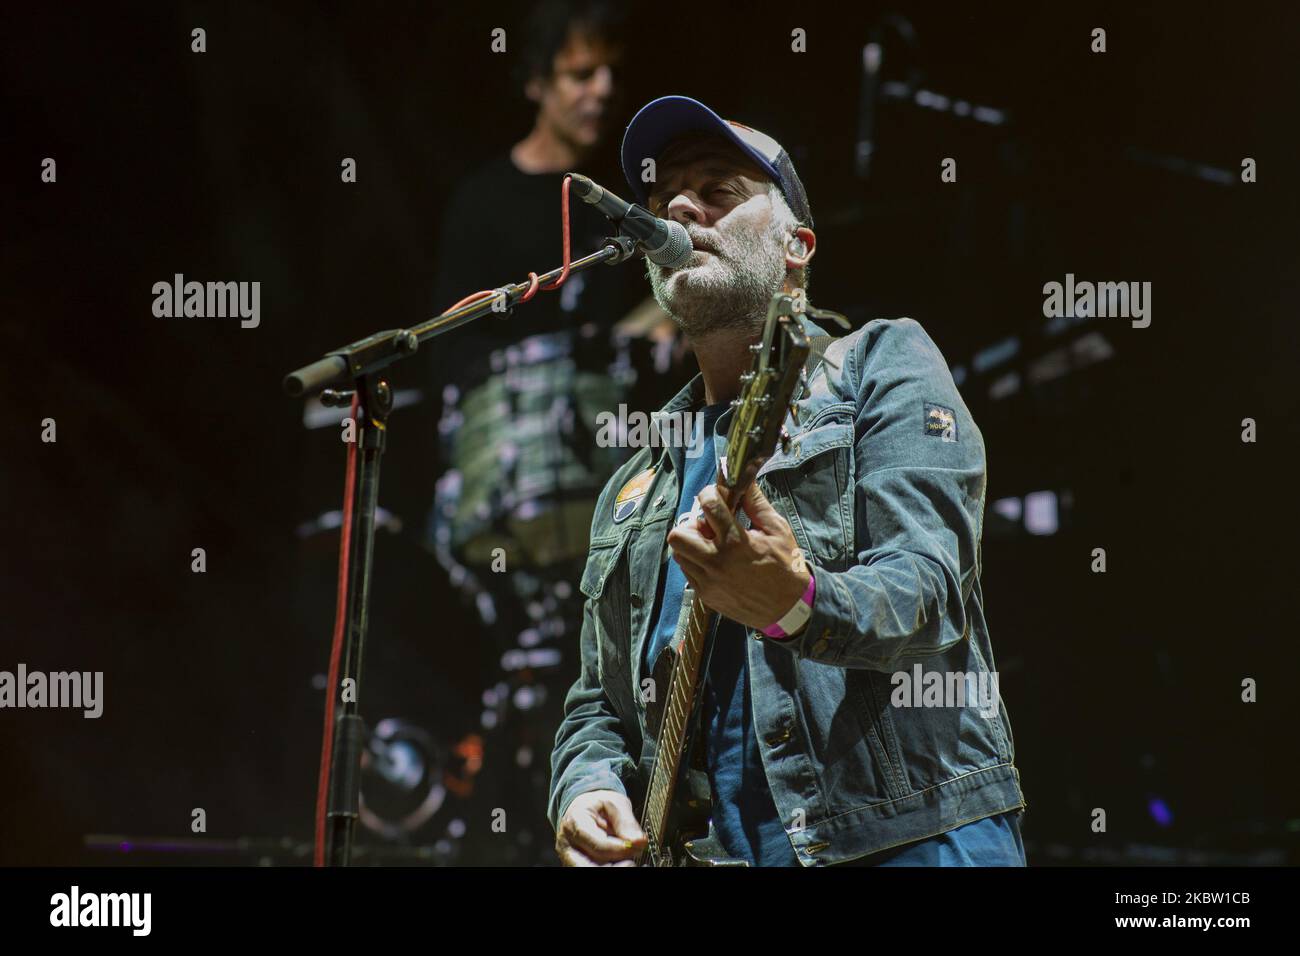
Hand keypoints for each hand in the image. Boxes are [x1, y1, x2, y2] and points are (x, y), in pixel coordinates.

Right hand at [555, 789, 647, 865]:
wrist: (584, 807)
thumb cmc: (598, 804)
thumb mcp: (615, 803)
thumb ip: (627, 823)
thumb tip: (639, 842)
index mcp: (574, 822)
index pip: (598, 845)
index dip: (620, 849)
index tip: (636, 846)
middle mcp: (568, 844)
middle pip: (588, 866)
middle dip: (614, 866)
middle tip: (631, 861)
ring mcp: (570, 858)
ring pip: (590, 870)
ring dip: (612, 867)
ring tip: (627, 860)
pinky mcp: (575, 865)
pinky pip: (592, 870)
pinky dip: (609, 866)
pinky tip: (620, 862)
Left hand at [666, 482, 811, 630]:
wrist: (789, 608)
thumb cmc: (786, 566)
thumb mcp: (777, 530)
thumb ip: (756, 503)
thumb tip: (745, 480)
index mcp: (735, 542)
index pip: (708, 506)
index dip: (710, 493)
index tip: (717, 496)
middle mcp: (716, 562)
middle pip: (678, 535)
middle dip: (691, 524)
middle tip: (709, 527)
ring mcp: (708, 582)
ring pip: (679, 554)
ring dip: (691, 544)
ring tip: (712, 545)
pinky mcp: (705, 595)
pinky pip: (688, 572)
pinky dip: (696, 562)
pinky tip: (716, 561)